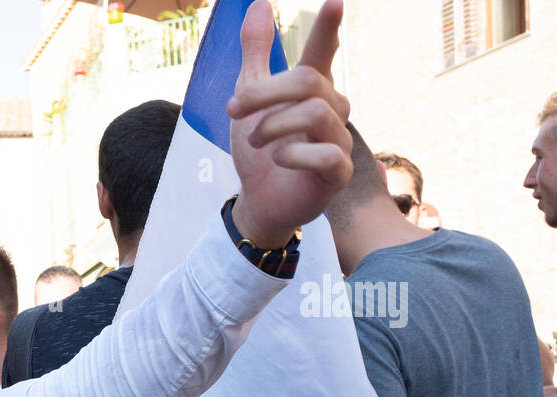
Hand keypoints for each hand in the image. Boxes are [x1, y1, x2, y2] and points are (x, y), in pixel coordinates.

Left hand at [227, 0, 350, 247]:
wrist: (258, 201)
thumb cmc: (259, 150)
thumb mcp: (249, 97)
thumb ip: (256, 54)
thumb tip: (260, 2)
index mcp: (312, 90)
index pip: (323, 54)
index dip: (327, 30)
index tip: (334, 2)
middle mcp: (332, 110)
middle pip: (307, 82)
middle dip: (263, 93)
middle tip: (233, 110)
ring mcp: (339, 141)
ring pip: (315, 113)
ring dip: (272, 126)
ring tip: (257, 142)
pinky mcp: (338, 173)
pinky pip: (325, 154)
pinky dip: (293, 154)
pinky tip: (281, 161)